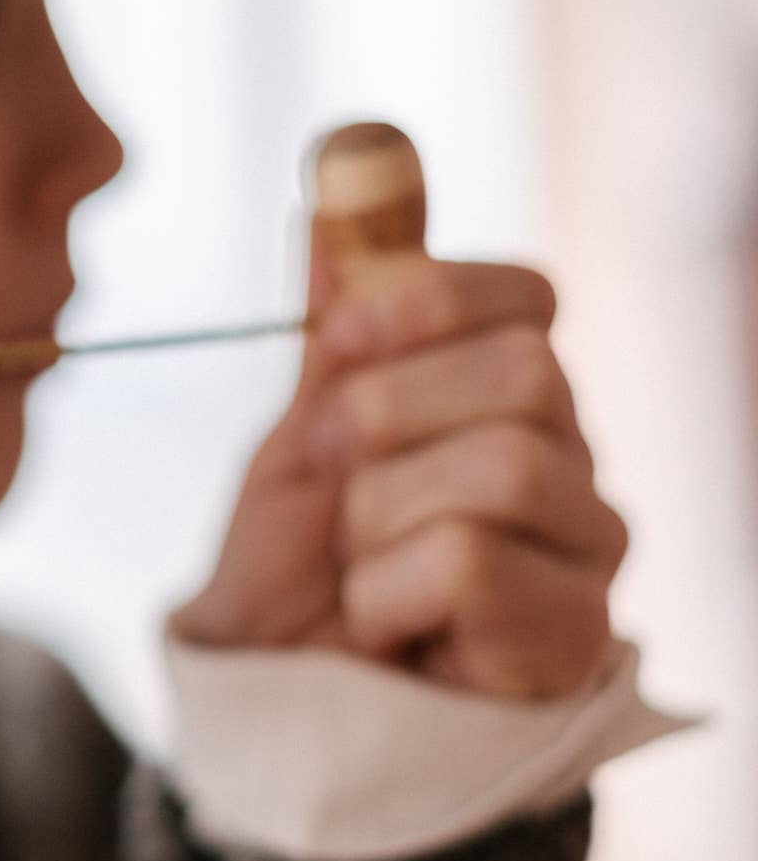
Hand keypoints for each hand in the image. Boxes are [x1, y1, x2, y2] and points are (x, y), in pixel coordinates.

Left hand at [173, 224, 626, 696]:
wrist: (274, 699)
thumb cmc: (296, 568)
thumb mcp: (299, 433)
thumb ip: (338, 320)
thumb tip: (347, 162)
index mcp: (505, 392)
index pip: (529, 297)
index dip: (430, 300)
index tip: (337, 339)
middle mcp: (570, 456)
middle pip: (531, 373)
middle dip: (390, 416)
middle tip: (332, 469)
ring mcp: (586, 547)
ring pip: (505, 469)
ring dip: (382, 517)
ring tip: (358, 566)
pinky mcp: (574, 634)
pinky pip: (475, 563)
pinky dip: (390, 593)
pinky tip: (388, 628)